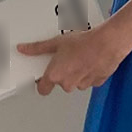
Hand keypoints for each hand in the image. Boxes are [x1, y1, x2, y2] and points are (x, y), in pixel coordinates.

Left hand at [16, 18, 131, 95]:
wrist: (107, 43)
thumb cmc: (84, 43)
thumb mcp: (57, 42)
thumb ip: (38, 48)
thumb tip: (24, 49)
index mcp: (56, 75)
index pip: (42, 89)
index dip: (42, 83)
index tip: (42, 77)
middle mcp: (68, 83)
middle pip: (61, 83)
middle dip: (63, 73)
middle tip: (66, 59)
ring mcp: (83, 84)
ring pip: (76, 81)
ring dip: (77, 72)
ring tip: (80, 57)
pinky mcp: (96, 82)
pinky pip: (89, 79)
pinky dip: (89, 72)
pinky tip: (90, 60)